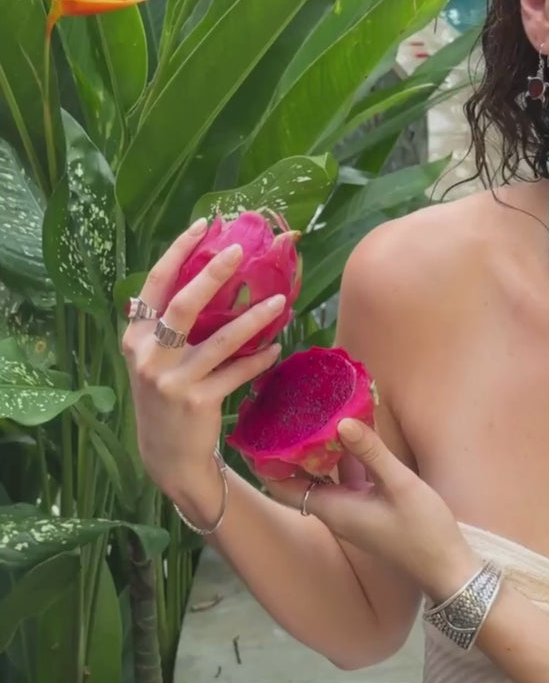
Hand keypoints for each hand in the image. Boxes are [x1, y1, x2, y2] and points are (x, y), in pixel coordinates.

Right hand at [121, 218, 284, 499]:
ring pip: (221, 339)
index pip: (155, 284)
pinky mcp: (198, 401)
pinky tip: (276, 348)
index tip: (202, 225)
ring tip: (279, 303)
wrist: (167, 456)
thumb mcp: (154, 361)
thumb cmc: (165, 399)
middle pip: (184, 304)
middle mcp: (148, 356)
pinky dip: (260, 359)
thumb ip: (167, 327)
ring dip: (253, 319)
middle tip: (240, 250)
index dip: (178, 252)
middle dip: (214, 273)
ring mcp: (172, 380)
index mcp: (135, 338)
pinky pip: (238, 371)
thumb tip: (208, 279)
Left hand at [266, 419, 481, 602]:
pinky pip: (342, 478)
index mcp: (333, 509)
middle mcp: (335, 510)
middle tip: (283, 415)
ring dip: (314, 451)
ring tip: (309, 416)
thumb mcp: (399, 486)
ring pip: (321, 476)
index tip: (259, 433)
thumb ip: (371, 452)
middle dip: (288, 449)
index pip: (283, 487)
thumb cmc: (423, 531)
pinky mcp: (366, 506)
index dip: (267, 464)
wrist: (448, 567)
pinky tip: (347, 433)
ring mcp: (350, 509)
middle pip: (298, 478)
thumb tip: (341, 421)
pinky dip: (339, 457)